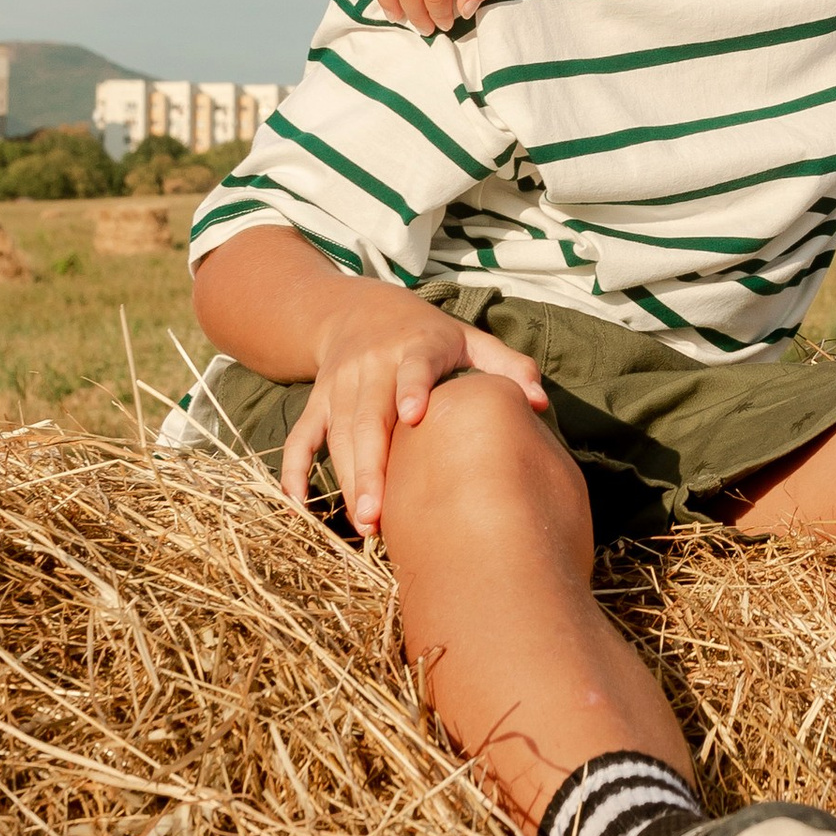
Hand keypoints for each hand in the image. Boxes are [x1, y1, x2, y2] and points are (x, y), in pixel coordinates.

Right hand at [280, 282, 549, 533]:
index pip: (413, 367)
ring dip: (347, 480)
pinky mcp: (318, 400)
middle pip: (368, 418)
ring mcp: (340, 385)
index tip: (413, 415)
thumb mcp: (470, 339)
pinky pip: (301, 436)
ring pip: (338, 435)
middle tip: (379, 517)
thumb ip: (508, 367)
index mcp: (415, 347)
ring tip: (367, 525)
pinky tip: (299, 504)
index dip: (412, 388)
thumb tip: (541, 403)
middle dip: (371, 468)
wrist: (359, 310)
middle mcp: (373, 365)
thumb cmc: (430, 336)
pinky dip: (294, 469)